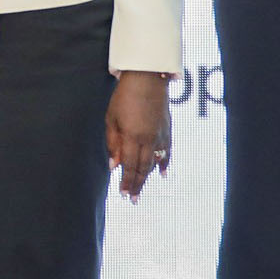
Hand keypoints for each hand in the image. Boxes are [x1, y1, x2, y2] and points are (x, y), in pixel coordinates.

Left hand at [105, 71, 171, 200]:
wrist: (147, 78)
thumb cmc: (124, 97)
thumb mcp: (111, 119)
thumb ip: (113, 143)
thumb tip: (114, 165)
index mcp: (133, 137)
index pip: (130, 166)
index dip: (127, 182)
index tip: (123, 194)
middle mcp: (149, 139)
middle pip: (143, 168)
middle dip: (137, 185)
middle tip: (132, 200)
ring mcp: (160, 135)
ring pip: (154, 162)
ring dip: (148, 177)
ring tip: (142, 190)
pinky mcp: (167, 129)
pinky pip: (166, 151)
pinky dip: (164, 163)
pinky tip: (162, 173)